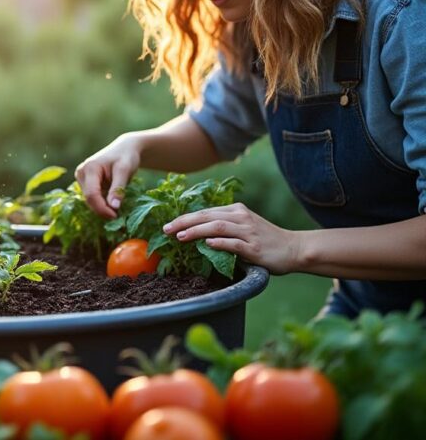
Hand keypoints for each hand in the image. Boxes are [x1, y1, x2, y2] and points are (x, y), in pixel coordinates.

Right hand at [75, 134, 141, 218]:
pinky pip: (92, 197)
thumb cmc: (126, 157)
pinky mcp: (85, 182)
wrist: (125, 149)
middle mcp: (81, 173)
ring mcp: (81, 178)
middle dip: (102, 209)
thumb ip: (118, 189)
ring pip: (90, 200)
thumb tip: (114, 207)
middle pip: (89, 199)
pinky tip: (112, 199)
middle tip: (118, 214)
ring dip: (102, 206)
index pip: (91, 194)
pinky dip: (102, 202)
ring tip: (117, 204)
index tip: (115, 216)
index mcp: (89, 168)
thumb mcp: (125, 171)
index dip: (102, 208)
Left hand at [162, 203, 302, 274]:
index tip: (168, 225)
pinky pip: (234, 244)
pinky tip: (206, 245)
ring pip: (217, 227)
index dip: (185, 218)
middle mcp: (241, 218)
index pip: (205, 212)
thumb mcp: (243, 226)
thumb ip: (223, 226)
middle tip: (166, 230)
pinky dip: (219, 243)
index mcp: (236, 210)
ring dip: (196, 231)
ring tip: (180, 237)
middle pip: (207, 216)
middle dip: (184, 222)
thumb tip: (196, 232)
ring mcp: (248, 232)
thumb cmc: (265, 240)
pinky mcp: (254, 247)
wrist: (294, 248)